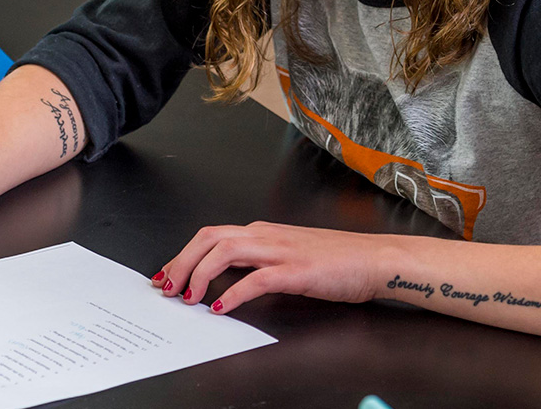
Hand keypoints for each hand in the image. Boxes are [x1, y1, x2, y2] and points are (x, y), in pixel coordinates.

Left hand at [151, 222, 386, 314]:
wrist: (374, 260)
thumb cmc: (337, 261)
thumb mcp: (289, 254)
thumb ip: (258, 261)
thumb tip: (224, 278)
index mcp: (263, 232)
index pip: (211, 235)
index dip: (183, 254)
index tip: (167, 275)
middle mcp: (267, 235)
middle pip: (209, 238)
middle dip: (181, 262)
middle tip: (166, 288)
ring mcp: (281, 251)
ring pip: (225, 251)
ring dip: (199, 275)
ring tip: (188, 297)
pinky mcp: (295, 270)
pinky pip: (255, 279)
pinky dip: (233, 293)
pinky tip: (222, 308)